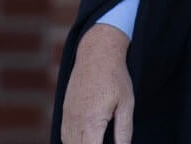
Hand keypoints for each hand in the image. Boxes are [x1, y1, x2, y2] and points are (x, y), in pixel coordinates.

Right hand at [61, 24, 133, 143]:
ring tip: (96, 140)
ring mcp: (67, 117)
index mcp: (92, 122)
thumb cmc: (115, 78)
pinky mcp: (64, 111)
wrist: (96, 55)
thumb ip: (124, 130)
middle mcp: (76, 122)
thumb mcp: (127, 103)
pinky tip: (84, 140)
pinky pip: (63, 135)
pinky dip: (72, 142)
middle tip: (102, 140)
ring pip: (68, 143)